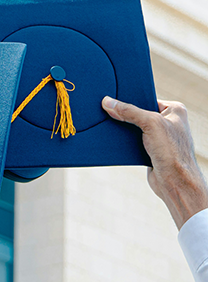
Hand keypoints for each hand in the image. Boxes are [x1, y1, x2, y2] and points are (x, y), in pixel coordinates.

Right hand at [103, 97, 207, 228]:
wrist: (174, 182)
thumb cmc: (172, 152)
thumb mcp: (150, 123)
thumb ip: (129, 111)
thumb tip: (108, 102)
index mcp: (174, 110)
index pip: (146, 99)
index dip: (130, 100)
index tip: (113, 100)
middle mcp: (168, 122)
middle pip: (138, 113)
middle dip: (124, 115)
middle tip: (108, 113)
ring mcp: (159, 136)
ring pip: (133, 128)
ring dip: (122, 129)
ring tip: (108, 126)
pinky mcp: (150, 150)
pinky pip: (131, 140)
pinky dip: (123, 141)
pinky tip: (114, 140)